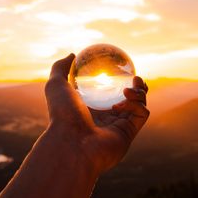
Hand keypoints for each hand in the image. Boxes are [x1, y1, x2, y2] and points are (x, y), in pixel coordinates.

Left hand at [44, 54, 149, 173]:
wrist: (72, 142)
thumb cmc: (62, 115)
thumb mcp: (56, 85)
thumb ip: (60, 68)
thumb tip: (72, 55)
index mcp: (91, 109)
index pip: (109, 94)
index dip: (118, 81)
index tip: (121, 69)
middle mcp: (106, 119)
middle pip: (128, 100)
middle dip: (136, 88)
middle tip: (135, 78)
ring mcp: (118, 127)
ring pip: (138, 106)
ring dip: (140, 92)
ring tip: (131, 86)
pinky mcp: (128, 133)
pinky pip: (141, 114)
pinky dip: (138, 103)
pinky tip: (124, 100)